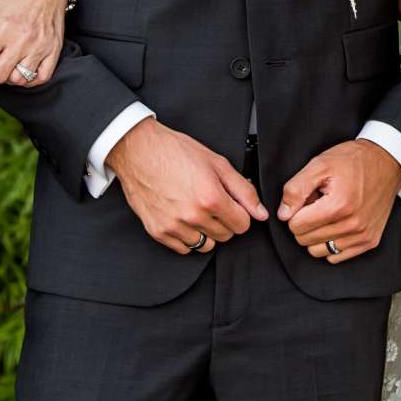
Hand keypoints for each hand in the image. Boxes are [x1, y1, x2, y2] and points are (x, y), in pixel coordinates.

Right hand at [107, 117, 269, 253]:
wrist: (139, 151)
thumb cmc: (176, 152)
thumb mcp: (217, 164)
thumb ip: (244, 190)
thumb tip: (261, 213)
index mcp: (211, 198)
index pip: (243, 225)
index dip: (241, 213)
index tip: (232, 205)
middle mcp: (193, 216)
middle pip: (226, 236)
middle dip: (225, 221)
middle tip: (213, 203)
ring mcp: (174, 226)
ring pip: (206, 245)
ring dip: (207, 231)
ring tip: (197, 210)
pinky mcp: (158, 232)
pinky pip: (184, 249)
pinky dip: (187, 237)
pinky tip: (183, 218)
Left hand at [278, 140, 400, 263]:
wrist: (386, 162)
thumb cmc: (353, 161)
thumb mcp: (319, 165)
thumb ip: (296, 189)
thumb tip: (283, 214)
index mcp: (338, 205)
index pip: (296, 225)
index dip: (295, 211)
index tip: (307, 199)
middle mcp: (352, 225)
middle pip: (305, 240)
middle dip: (305, 222)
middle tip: (317, 204)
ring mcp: (362, 235)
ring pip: (318, 251)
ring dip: (317, 235)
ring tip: (327, 214)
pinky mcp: (369, 241)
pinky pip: (336, 257)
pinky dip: (330, 244)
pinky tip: (336, 225)